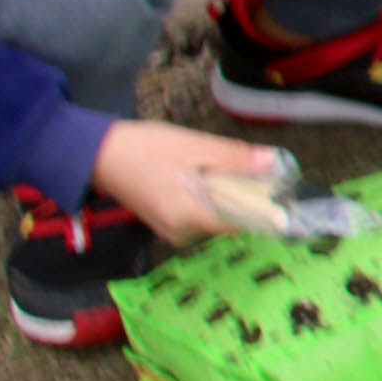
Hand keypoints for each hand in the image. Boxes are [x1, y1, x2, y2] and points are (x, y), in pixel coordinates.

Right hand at [93, 119, 294, 245]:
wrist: (96, 155)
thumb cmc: (144, 148)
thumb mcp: (195, 146)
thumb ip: (236, 158)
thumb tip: (275, 163)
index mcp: (190, 218)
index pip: (244, 222)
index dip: (267, 206)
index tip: (285, 191)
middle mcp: (183, 234)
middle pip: (233, 219)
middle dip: (246, 194)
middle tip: (249, 166)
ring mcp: (174, 232)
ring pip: (219, 215)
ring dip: (228, 193)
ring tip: (216, 166)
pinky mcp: (169, 224)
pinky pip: (203, 213)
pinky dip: (211, 196)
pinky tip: (203, 175)